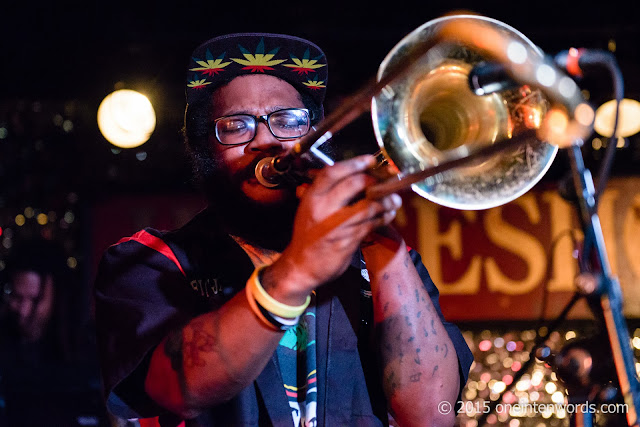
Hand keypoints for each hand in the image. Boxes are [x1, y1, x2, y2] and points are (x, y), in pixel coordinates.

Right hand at [264, 155, 401, 300]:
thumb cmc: (308, 236)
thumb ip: (325, 193)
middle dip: (374, 181)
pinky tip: (388, 215)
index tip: (369, 160)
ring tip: (394, 200)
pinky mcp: (348, 240)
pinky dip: (384, 217)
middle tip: (384, 182)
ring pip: (369, 205)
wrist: (301, 266)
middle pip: (354, 184)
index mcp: (312, 197)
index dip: (354, 163)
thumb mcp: (308, 209)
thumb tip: (350, 176)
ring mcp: (337, 225)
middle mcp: (323, 208)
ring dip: (386, 200)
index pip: (333, 172)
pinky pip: (372, 224)